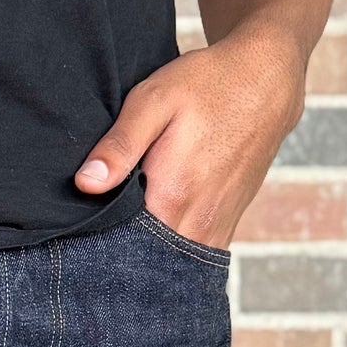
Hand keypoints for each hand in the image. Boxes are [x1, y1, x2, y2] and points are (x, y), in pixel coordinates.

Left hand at [72, 23, 308, 249]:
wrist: (266, 83)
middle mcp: (196, 223)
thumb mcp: (154, 100)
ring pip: (171, 263)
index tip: (81, 233)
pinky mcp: (227, 225)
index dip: (97, 243)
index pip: (121, 245)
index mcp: (171, 197)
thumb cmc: (207, 85)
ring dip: (147, 255)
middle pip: (146, 260)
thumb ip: (120, 145)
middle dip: (120, 256)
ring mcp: (216, 229)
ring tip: (127, 234)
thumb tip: (85, 184)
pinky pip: (192, 255)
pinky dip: (171, 251)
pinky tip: (156, 229)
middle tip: (98, 237)